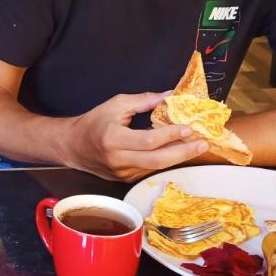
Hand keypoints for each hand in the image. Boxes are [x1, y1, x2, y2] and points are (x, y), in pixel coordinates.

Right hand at [64, 91, 208, 181]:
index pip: (148, 140)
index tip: (188, 128)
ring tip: (196, 148)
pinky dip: (165, 161)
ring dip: (178, 158)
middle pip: (157, 160)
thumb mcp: (116, 104)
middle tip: (202, 144)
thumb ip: (143, 100)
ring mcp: (122, 172)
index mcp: (114, 139)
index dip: (170, 135)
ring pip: (156, 168)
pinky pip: (149, 171)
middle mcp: (118, 159)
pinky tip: (178, 153)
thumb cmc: (94, 122)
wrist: (73, 146)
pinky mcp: (125, 179)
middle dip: (183, 152)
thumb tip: (170, 96)